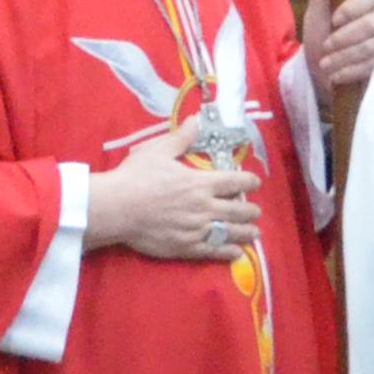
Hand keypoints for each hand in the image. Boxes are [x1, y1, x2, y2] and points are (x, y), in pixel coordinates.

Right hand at [87, 145, 257, 265]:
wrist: (117, 209)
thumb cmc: (136, 177)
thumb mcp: (158, 150)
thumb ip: (181, 138)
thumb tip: (196, 120)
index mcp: (200, 182)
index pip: (233, 181)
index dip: (248, 181)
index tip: (255, 182)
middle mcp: (204, 207)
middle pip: (237, 210)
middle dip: (251, 211)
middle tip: (256, 212)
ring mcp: (197, 229)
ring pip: (230, 232)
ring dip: (246, 232)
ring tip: (254, 233)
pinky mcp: (186, 247)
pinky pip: (213, 251)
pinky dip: (228, 252)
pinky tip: (236, 253)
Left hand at [301, 0, 373, 107]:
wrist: (320, 70)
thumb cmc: (319, 36)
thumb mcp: (315, 13)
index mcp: (364, 0)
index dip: (353, 8)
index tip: (334, 19)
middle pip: (372, 24)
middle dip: (345, 38)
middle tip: (325, 47)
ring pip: (371, 47)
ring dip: (344, 57)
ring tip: (325, 64)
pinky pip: (373, 66)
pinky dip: (351, 71)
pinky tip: (336, 75)